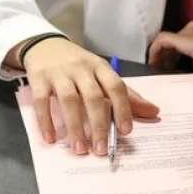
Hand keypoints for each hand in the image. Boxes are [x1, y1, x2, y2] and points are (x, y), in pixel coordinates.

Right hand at [21, 38, 159, 155]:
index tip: (126, 132)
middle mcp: (80, 68)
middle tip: (101, 149)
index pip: (116, 86)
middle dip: (98, 124)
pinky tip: (50, 138)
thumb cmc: (78, 65)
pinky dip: (46, 121)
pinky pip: (42, 101)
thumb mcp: (102, 74)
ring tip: (79, 149)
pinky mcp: (38, 78)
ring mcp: (59, 73)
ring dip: (74, 126)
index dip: (123, 108)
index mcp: (100, 67)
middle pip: (92, 96)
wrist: (45, 44)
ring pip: (68, 99)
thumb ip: (126, 94)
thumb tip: (154, 112)